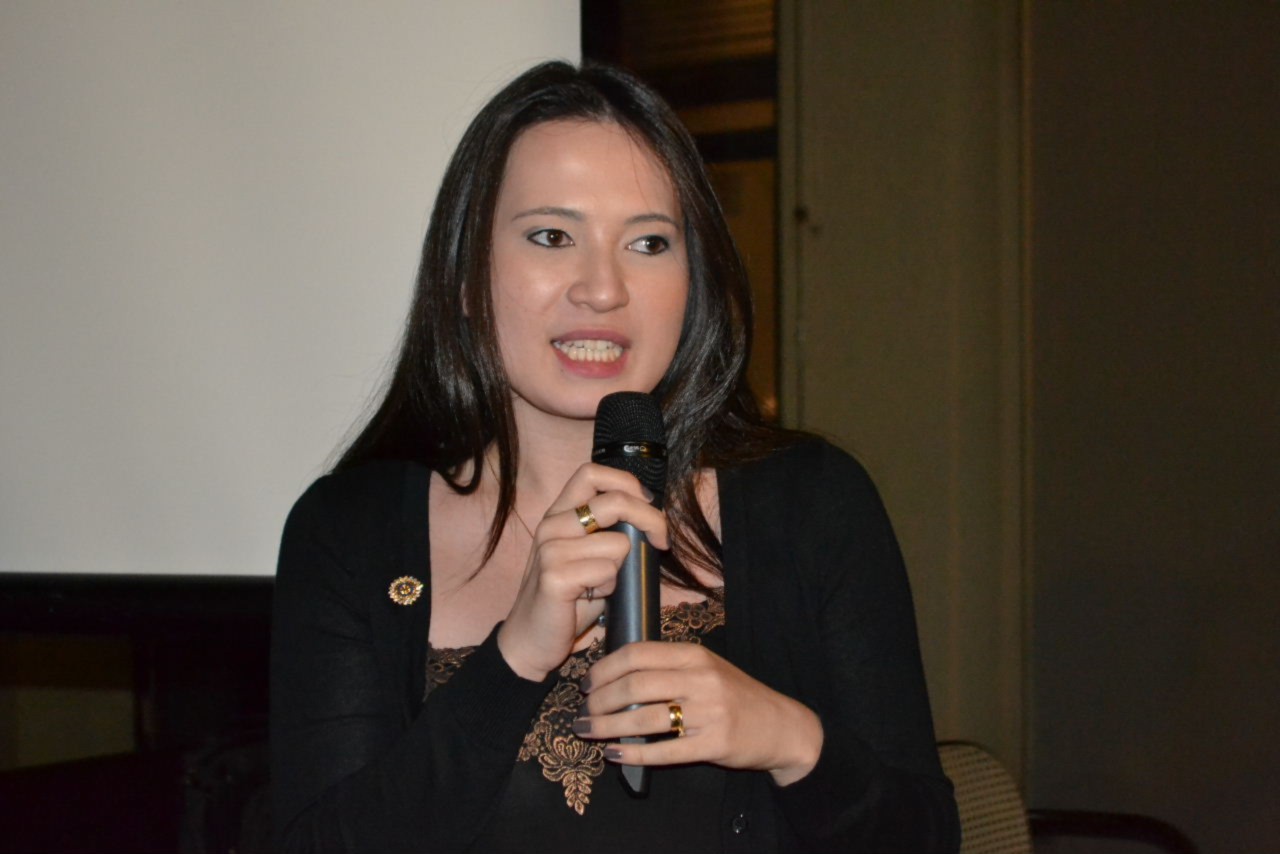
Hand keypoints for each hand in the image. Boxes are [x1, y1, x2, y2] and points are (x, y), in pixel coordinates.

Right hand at [497, 464, 667, 681]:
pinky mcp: (554, 577)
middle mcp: (551, 525)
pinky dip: (609, 587)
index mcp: (559, 514)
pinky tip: (591, 597)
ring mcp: (549, 550)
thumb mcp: (587, 555)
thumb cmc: (569, 599)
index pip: (592, 472)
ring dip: (622, 568)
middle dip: (651, 520)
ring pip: (619, 543)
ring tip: (601, 584)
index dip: (627, 483)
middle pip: (614, 500)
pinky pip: (607, 571)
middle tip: (662, 542)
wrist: (530, 640)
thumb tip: (651, 518)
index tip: (648, 506)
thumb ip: (608, 531)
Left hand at [576, 641, 824, 785]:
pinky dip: (633, 753)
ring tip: (588, 733)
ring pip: (644, 717)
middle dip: (600, 700)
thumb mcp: (705, 668)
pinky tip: (614, 754)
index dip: (604, 669)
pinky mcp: (713, 743)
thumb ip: (668, 667)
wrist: (781, 725)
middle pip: (635, 685)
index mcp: (694, 654)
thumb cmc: (735, 696)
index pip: (637, 654)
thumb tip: (614, 674)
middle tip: (583, 713)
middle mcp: (700, 678)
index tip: (586, 683)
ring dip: (608, 727)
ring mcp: (708, 711)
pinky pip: (664, 751)